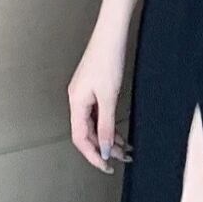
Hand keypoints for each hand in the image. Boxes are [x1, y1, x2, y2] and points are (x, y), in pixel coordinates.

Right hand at [68, 27, 132, 174]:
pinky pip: (99, 115)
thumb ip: (106, 125)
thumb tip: (105, 149)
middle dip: (104, 149)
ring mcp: (85, 95)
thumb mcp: (109, 97)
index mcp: (76, 103)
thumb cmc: (108, 59)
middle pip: (88, 134)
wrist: (111, 34)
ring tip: (126, 151)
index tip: (107, 167)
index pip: (81, 138)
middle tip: (122, 160)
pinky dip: (110, 126)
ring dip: (110, 139)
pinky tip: (122, 135)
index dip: (93, 155)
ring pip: (95, 125)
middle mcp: (77, 101)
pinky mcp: (93, 90)